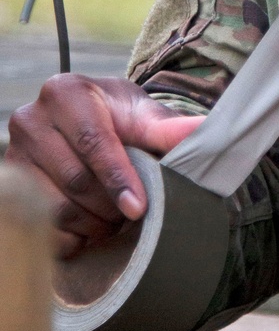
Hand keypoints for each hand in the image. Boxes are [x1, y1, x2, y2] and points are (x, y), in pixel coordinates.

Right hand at [6, 77, 201, 259]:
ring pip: (54, 208)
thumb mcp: (143, 116)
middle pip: (74, 180)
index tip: (138, 208)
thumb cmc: (118, 118)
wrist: (86, 123)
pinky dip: (71, 237)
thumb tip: (207, 130)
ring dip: (92, 223)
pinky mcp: (7, 189)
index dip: (118, 178)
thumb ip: (170, 127)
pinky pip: (39, 229)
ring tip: (113, 219)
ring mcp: (13, 155)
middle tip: (133, 213)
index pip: (92, 142)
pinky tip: (89, 227)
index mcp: (65, 93)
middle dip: (110, 205)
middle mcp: (30, 119)